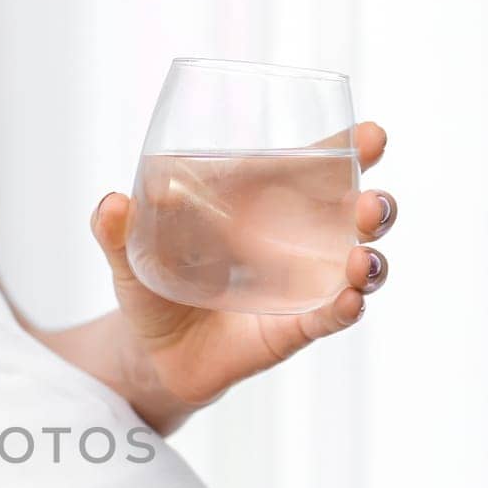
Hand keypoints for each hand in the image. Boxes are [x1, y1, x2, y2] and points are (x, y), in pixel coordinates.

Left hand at [92, 121, 397, 412]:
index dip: (350, 147)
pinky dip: (343, 309)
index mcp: (261, 203)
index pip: (316, 167)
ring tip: (360, 257)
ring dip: (370, 259)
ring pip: (357, 266)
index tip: (373, 135)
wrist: (152, 351)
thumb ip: (117, 229)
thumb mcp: (129, 254)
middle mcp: (295, 240)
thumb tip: (112, 204)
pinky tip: (348, 301)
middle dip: (375, 205)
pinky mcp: (294, 330)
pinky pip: (329, 318)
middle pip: (354, 214)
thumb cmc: (152, 285)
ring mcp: (301, 286)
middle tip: (369, 203)